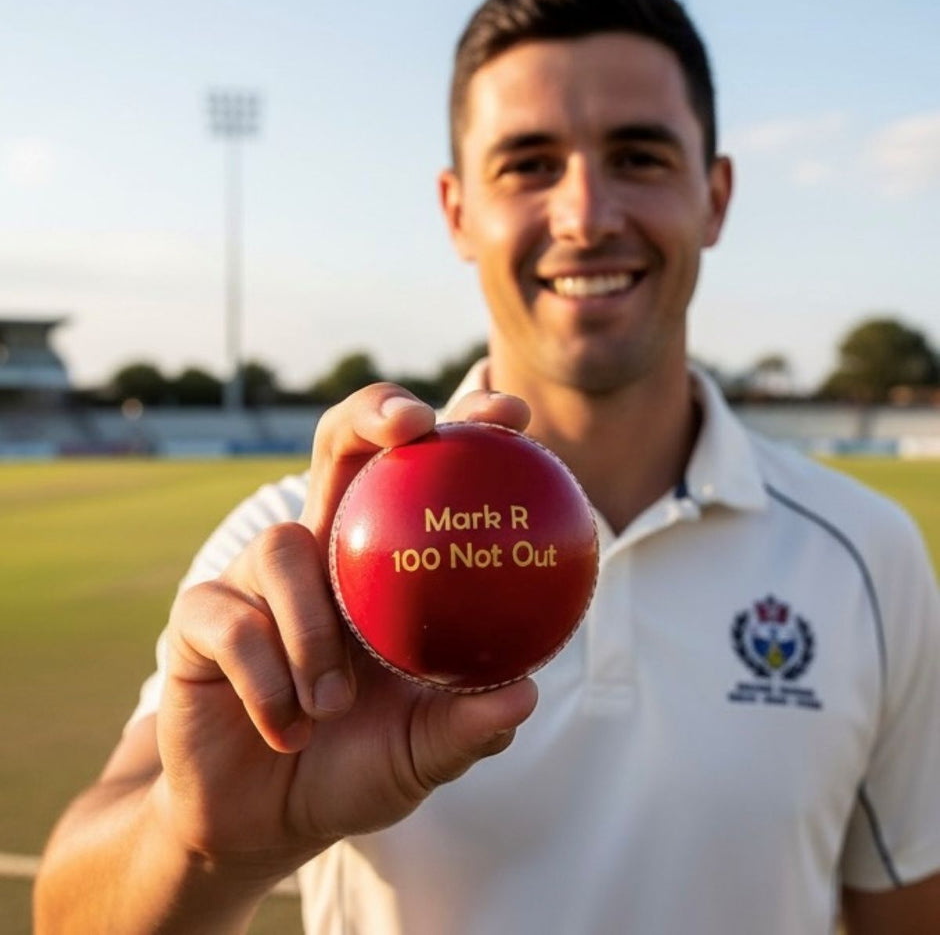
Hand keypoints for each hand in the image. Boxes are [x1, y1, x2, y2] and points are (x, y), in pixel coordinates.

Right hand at [153, 384, 537, 883]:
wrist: (262, 821)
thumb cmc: (354, 767)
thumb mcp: (423, 751)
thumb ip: (468, 725)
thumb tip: (526, 694)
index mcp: (381, 570)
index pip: (420, 480)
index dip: (463, 432)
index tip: (511, 414)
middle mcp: (321, 554)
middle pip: (339, 448)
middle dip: (369, 415)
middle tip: (412, 424)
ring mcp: (255, 580)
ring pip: (281, 545)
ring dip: (312, 629)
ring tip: (334, 704)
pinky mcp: (199, 618)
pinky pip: (231, 621)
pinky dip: (267, 678)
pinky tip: (288, 727)